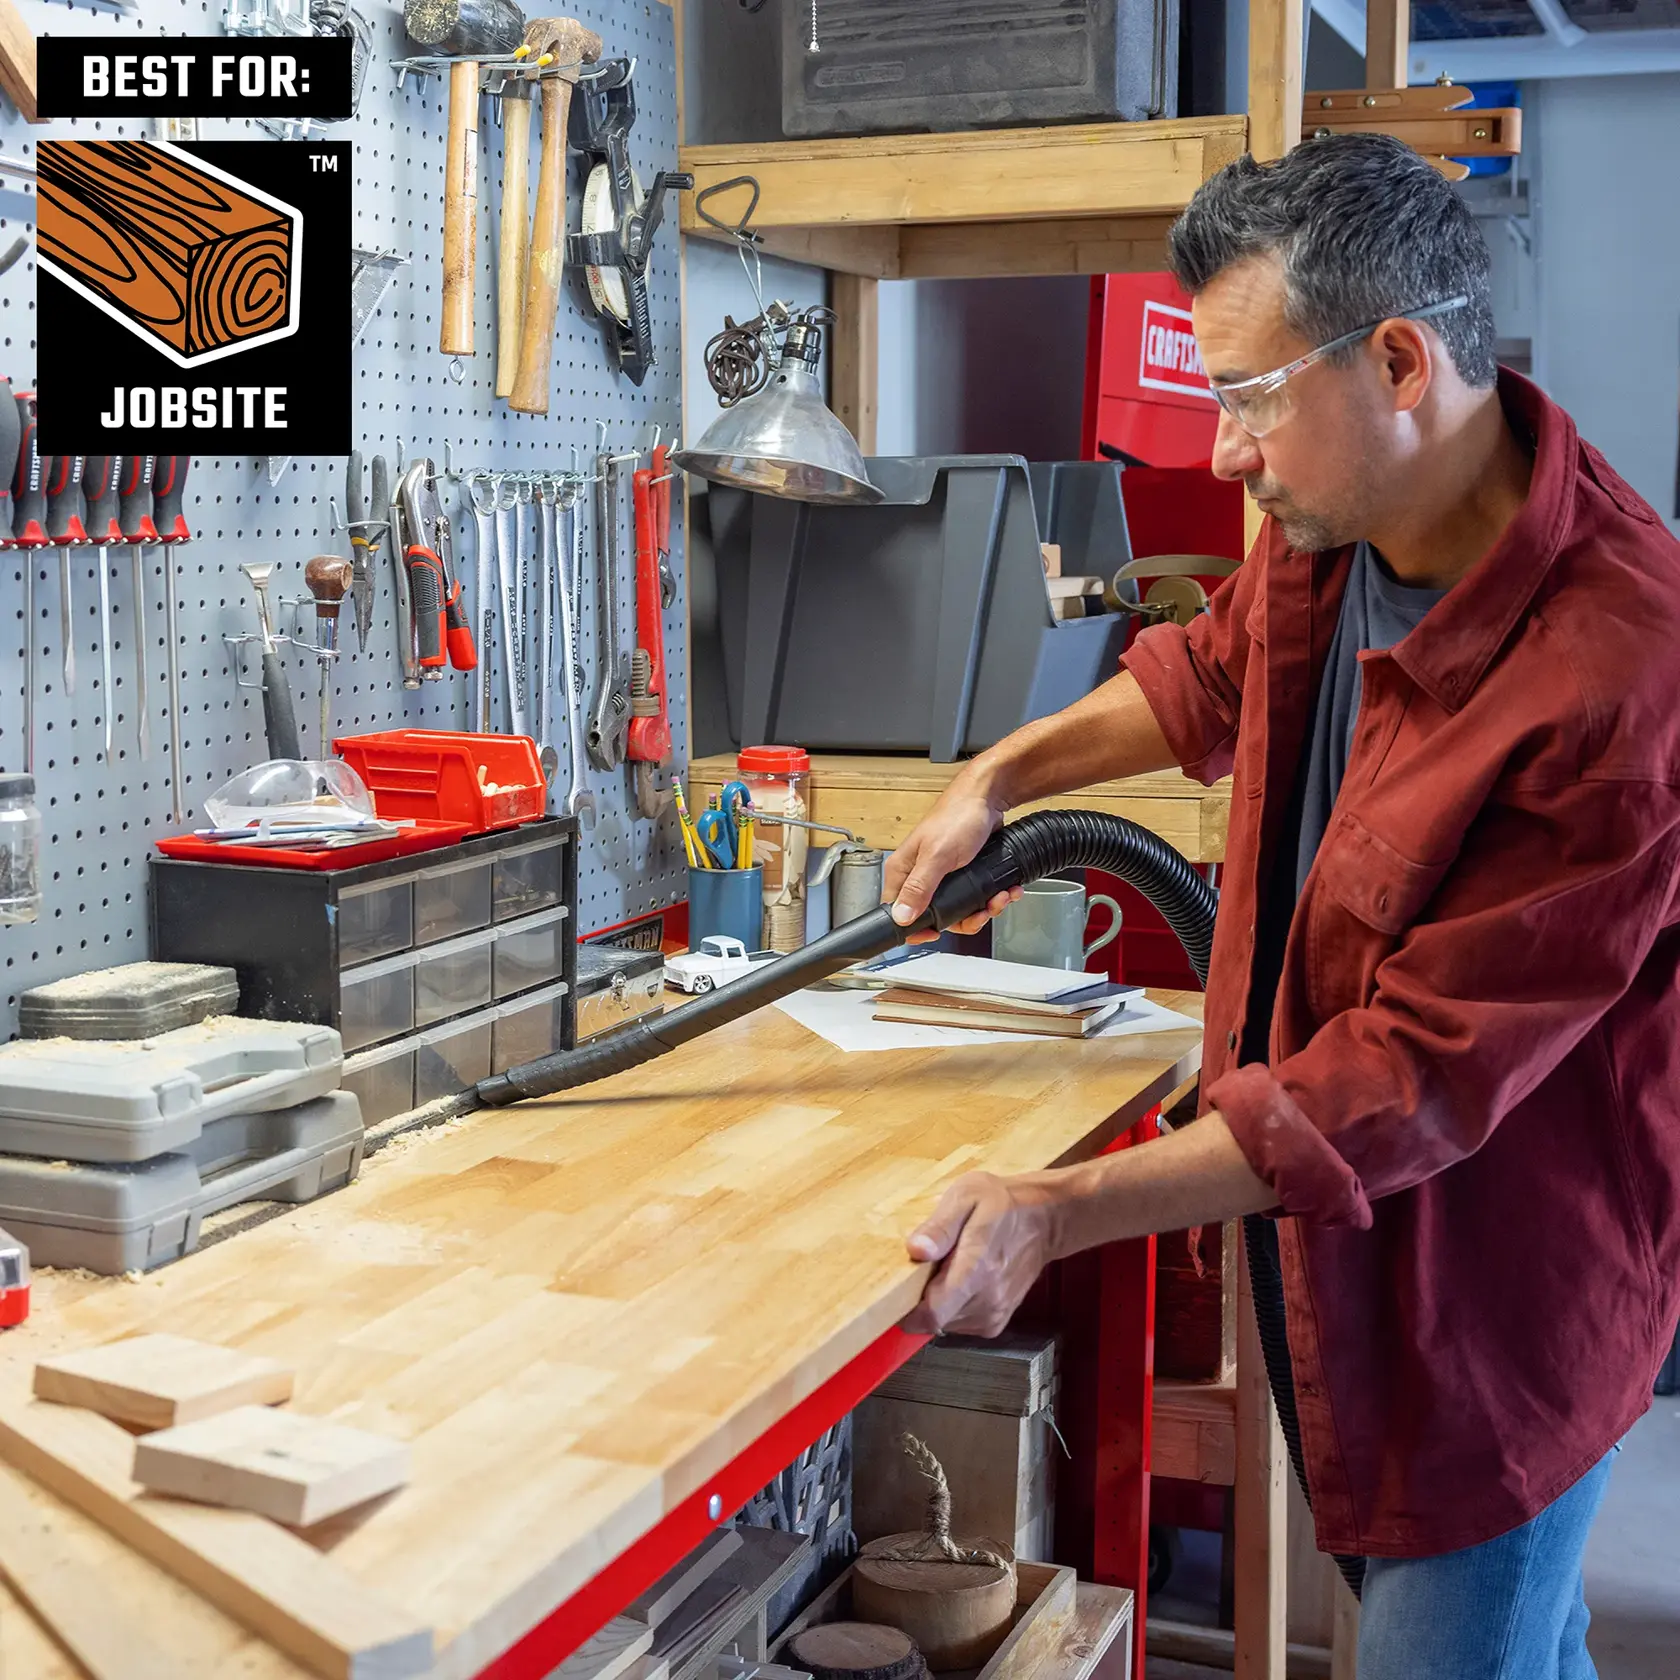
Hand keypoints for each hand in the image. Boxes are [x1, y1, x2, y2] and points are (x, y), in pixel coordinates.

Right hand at [883, 775, 1018, 939]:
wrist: (987, 799)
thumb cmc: (958, 817)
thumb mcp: (937, 856)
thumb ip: (919, 888)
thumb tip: (901, 916)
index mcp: (902, 872)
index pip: (897, 913)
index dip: (916, 929)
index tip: (938, 932)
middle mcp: (918, 876)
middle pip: (934, 917)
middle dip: (965, 919)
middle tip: (981, 911)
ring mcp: (942, 877)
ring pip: (959, 910)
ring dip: (984, 909)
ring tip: (998, 898)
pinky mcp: (962, 875)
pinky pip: (974, 898)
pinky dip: (992, 899)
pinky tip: (1004, 890)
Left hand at [900, 1171, 1059, 1336]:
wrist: (1044, 1219)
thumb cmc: (1003, 1204)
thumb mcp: (967, 1196)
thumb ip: (940, 1226)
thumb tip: (916, 1249)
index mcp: (976, 1269)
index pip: (932, 1314)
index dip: (907, 1311)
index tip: (897, 1291)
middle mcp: (987, 1299)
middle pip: (934, 1320)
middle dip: (922, 1298)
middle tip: (931, 1265)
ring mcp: (994, 1314)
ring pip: (946, 1325)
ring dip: (939, 1303)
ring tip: (951, 1269)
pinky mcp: (996, 1321)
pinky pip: (961, 1325)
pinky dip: (954, 1308)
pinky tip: (963, 1281)